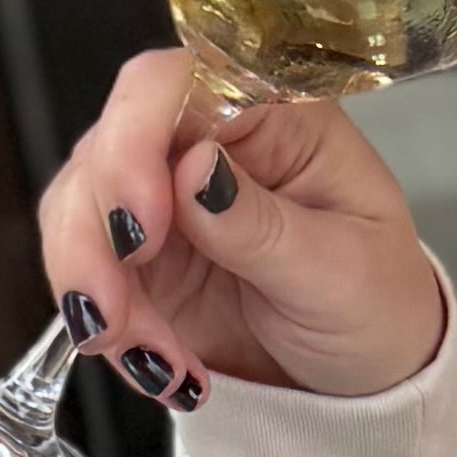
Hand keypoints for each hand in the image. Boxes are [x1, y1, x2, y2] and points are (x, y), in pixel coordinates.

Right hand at [41, 52, 445, 405]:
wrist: (368, 372)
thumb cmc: (378, 301)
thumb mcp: (340, 270)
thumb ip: (264, 224)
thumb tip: (191, 167)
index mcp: (278, 118)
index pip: (179, 84)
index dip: (137, 136)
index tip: (144, 219)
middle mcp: (210, 142)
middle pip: (106, 146)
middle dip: (95, 235)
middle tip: (116, 313)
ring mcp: (165, 198)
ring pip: (77, 211)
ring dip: (96, 291)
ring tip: (158, 360)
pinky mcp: (139, 257)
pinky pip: (84, 273)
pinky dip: (108, 326)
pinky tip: (164, 367)